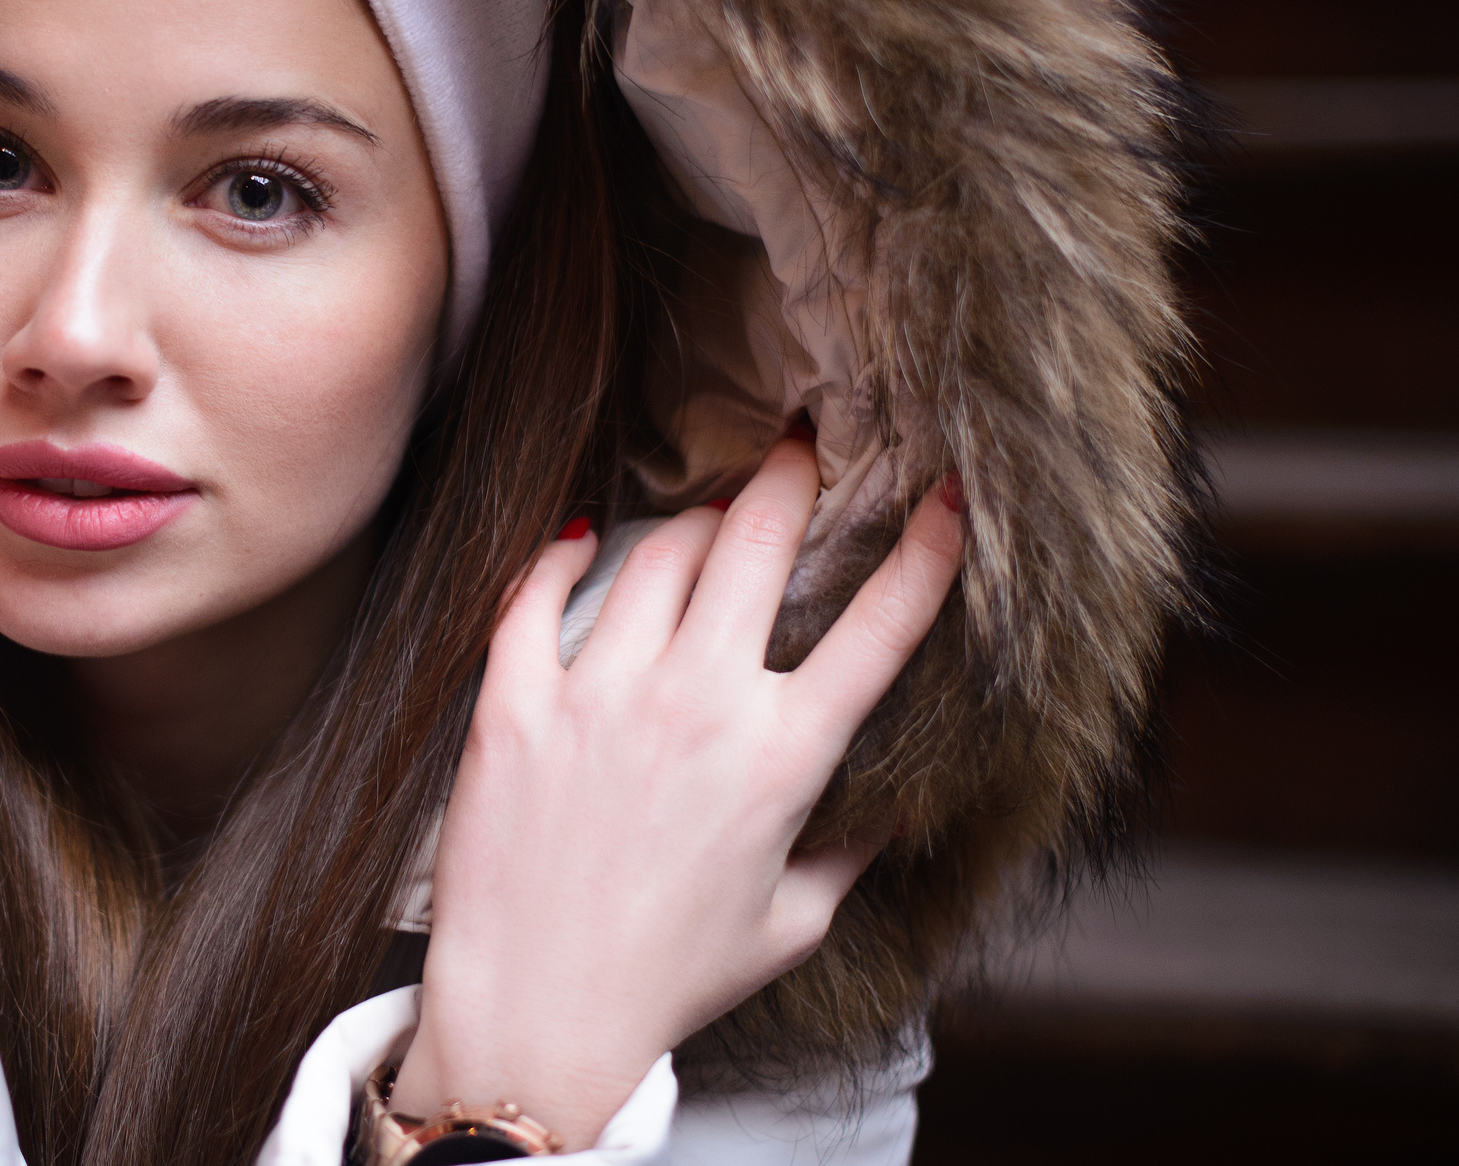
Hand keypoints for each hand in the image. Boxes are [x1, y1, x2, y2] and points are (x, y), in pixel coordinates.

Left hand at [391, 438, 963, 1144]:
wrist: (540, 1017)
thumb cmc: (671, 979)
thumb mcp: (792, 922)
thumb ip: (846, 849)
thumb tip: (891, 802)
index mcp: (782, 757)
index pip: (879, 628)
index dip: (922, 549)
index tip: (943, 491)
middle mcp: (696, 704)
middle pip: (759, 545)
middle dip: (793, 476)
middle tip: (803, 440)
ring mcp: (600, 694)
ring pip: (658, 554)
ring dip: (694, 516)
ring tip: (709, 507)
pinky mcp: (515, 703)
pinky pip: (534, 594)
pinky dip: (561, 554)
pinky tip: (581, 537)